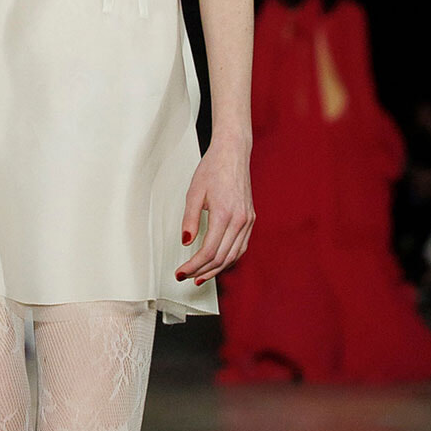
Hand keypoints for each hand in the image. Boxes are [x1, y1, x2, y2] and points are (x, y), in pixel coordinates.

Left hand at [176, 135, 253, 285]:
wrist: (232, 154)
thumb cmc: (212, 169)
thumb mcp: (194, 193)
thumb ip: (190, 220)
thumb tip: (186, 242)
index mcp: (224, 214)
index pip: (208, 251)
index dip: (193, 266)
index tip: (181, 272)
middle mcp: (240, 220)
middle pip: (221, 258)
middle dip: (202, 271)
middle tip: (186, 277)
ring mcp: (248, 221)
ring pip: (233, 256)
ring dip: (216, 269)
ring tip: (200, 277)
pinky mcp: (250, 219)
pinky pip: (241, 247)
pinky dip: (229, 259)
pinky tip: (217, 263)